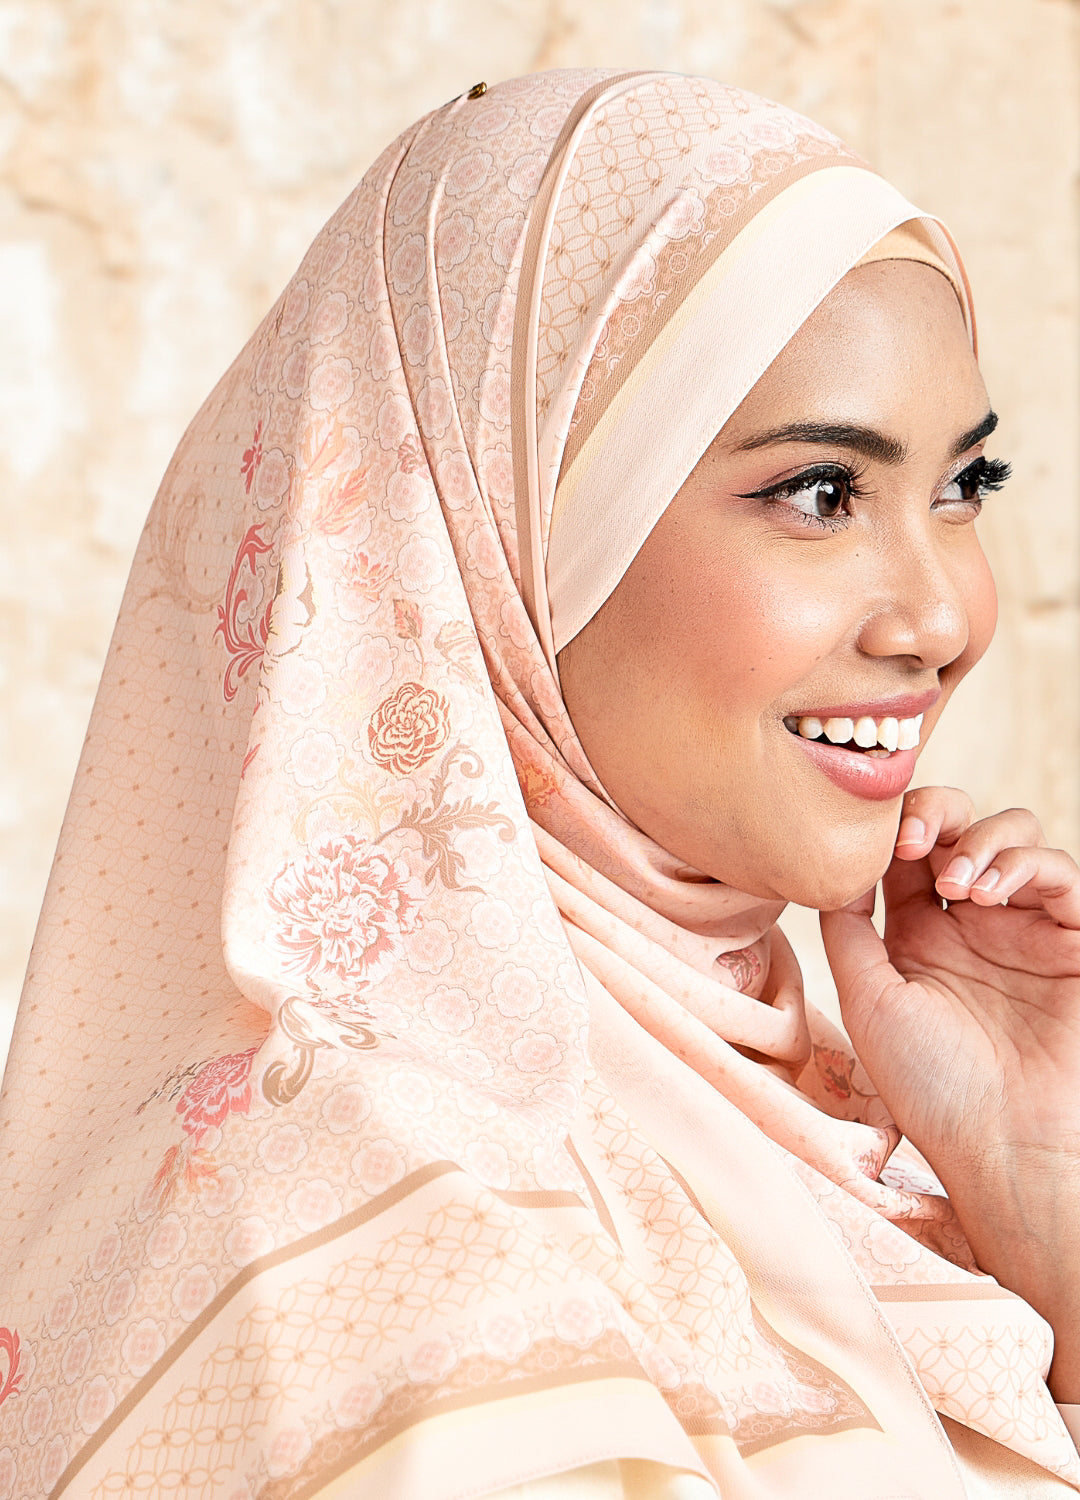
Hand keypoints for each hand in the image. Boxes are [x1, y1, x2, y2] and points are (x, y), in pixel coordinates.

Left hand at [819, 786, 1079, 1399]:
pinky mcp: (1072, 941)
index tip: (873, 838)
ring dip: (980, 839)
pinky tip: (987, 894)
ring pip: (1014, 835)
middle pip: (960, 826)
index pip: (906, 850)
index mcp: (917, 935)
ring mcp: (1023, 928)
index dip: (891, 826)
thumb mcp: (867, 999)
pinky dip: (1025, 865)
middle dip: (936, 812)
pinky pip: (1061, 875)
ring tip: (954, 885)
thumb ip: (847, 927)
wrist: (1004, 1148)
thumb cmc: (932, 1088)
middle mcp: (971, 923)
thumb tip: (830, 864)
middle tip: (912, 841)